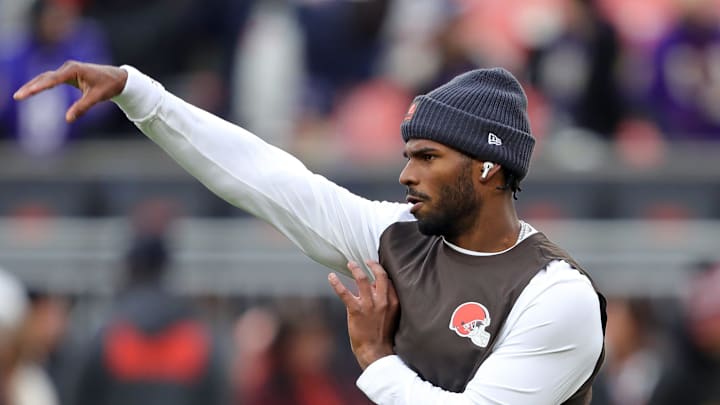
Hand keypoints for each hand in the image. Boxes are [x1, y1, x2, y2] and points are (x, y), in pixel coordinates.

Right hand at [13, 60, 127, 122]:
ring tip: (21, 95)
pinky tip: (32, 91)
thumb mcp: (96, 98)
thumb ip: (82, 108)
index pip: (52, 79)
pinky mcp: (68, 74)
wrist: (118, 78)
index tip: (27, 93)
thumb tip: (68, 119)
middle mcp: (68, 67)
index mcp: (74, 70)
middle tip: (17, 96)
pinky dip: (41, 85)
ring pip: (46, 77)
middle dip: (31, 87)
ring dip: (33, 85)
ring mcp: (67, 70)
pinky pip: (51, 79)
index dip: (38, 87)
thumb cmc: (109, 86)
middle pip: (45, 77)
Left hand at [328, 260, 398, 369]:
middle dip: (373, 265)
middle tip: (366, 261)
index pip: (388, 280)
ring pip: (362, 279)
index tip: (375, 268)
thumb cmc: (382, 335)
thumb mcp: (390, 316)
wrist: (376, 351)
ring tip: (350, 263)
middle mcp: (383, 301)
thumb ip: (385, 302)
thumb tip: (376, 289)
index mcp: (393, 302)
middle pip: (380, 275)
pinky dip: (336, 283)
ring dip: (355, 269)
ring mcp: (369, 305)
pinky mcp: (356, 310)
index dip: (381, 272)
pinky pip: (344, 292)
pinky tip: (331, 277)